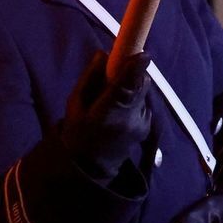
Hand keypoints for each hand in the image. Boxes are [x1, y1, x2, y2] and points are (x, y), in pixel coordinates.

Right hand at [59, 49, 154, 184]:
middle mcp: (129, 118)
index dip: (136, 69)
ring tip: (115, 98)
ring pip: (143, 92)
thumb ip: (89, 79)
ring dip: (132, 87)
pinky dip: (135, 100)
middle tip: (116, 74)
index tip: (143, 53)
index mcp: (107, 113)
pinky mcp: (147, 127)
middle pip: (140, 85)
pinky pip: (144, 102)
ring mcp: (141, 124)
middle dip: (132, 73)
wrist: (90, 169)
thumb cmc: (77, 135)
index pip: (125, 87)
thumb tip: (103, 54)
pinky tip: (121, 110)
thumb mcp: (74, 105)